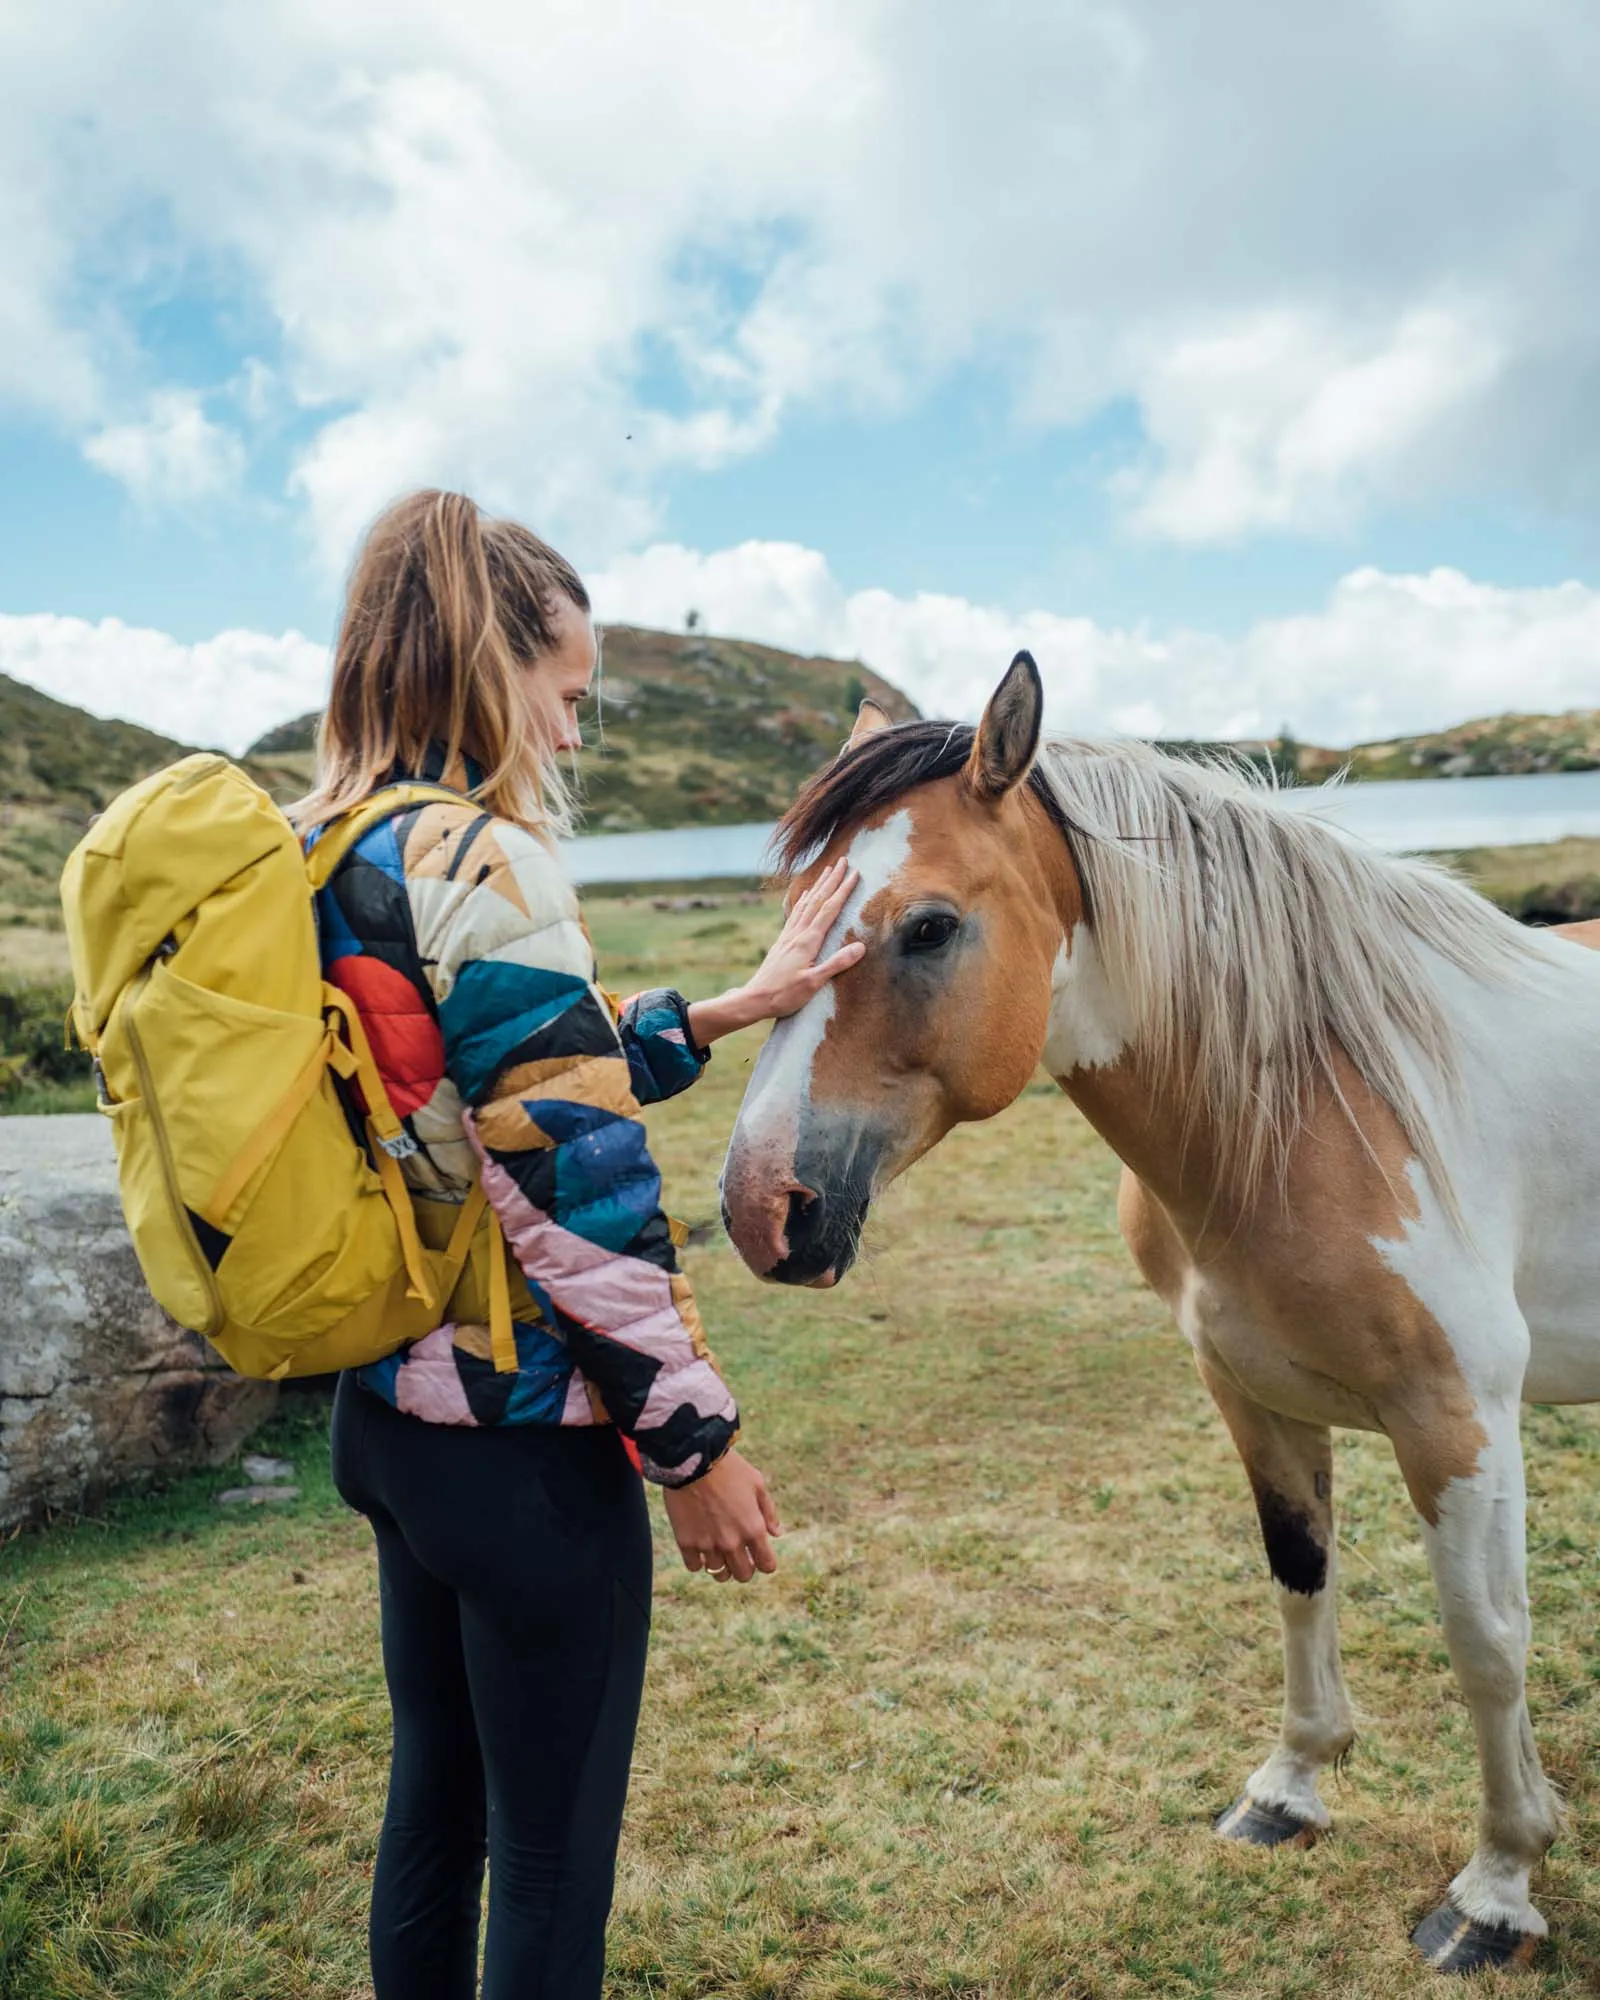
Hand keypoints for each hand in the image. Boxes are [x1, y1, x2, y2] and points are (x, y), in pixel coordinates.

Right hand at [662, 1448, 781, 1582]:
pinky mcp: (686, 1542)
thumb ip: (769, 1512)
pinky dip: (698, 1561)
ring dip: (721, 1566)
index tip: (759, 1557)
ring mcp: (708, 1544)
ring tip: (718, 1552)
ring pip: (719, 1574)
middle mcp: (732, 1542)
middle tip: (739, 1556)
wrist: (693, 1459)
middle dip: (744, 1568)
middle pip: (743, 1575)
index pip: (766, 1565)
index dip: (765, 1563)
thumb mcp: (757, 1484)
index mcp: (753, 1528)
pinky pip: (694, 1567)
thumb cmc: (729, 1468)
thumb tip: (777, 1534)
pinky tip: (700, 1547)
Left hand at [746, 856, 864, 1018]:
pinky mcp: (783, 941)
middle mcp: (797, 933)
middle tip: (843, 861)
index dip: (843, 890)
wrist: (755, 998)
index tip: (854, 874)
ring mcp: (789, 935)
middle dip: (832, 879)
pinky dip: (803, 900)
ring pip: (806, 903)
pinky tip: (804, 895)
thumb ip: (836, 964)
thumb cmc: (784, 994)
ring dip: (818, 885)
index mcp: (807, 941)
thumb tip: (861, 947)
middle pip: (818, 900)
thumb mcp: (813, 983)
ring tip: (826, 870)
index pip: (829, 909)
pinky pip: (795, 913)